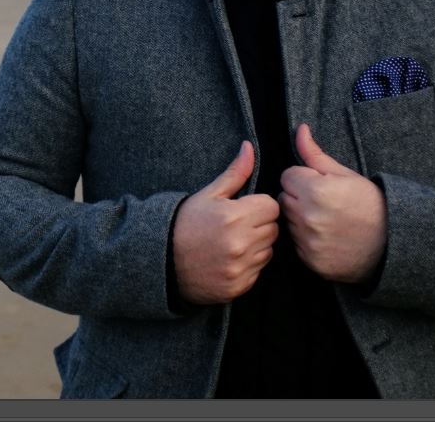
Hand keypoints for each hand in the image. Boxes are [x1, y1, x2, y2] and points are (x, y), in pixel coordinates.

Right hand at [171, 140, 279, 304]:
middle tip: (237, 225)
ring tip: (232, 242)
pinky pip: (258, 272)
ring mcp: (239, 268)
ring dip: (257, 246)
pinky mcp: (238, 287)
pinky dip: (248, 266)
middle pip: (273, 229)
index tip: (244, 208)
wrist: (161, 261)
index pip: (272, 207)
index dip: (259, 205)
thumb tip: (250, 147)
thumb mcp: (208, 195)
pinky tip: (229, 259)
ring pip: (268, 251)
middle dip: (259, 224)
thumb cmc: (185, 223)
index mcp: (233, 217)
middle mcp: (240, 244)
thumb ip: (235, 174)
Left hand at [278, 123, 386, 284]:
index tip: (319, 185)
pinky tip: (326, 237)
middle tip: (323, 202)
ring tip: (326, 220)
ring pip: (288, 222)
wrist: (391, 243)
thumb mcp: (345, 174)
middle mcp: (308, 217)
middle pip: (284, 199)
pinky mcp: (310, 261)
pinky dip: (306, 240)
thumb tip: (300, 129)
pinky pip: (296, 244)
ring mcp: (308, 242)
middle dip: (299, 197)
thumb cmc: (369, 203)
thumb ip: (315, 154)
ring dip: (300, 219)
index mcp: (315, 190)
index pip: (287, 176)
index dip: (303, 178)